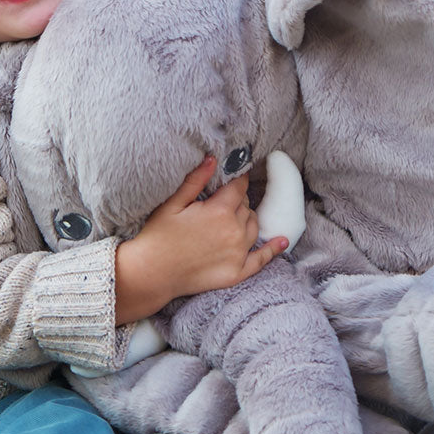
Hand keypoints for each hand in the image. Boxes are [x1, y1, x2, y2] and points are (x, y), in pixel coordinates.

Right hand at [114, 156, 287, 323]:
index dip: (237, 179)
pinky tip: (282, 241)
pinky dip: (273, 249)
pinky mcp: (237, 272)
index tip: (235, 175)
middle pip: (247, 206)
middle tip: (220, 201)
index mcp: (220, 211)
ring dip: (246, 219)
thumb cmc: (158, 236)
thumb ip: (196, 180)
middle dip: (237, 200)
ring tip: (231, 218)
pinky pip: (261, 259)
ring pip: (253, 226)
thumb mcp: (173, 203)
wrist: (151, 274)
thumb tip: (214, 159)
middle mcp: (234, 231)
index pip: (239, 187)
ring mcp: (238, 254)